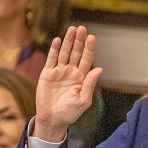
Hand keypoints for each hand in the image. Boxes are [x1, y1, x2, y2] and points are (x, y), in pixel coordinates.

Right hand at [34, 26, 103, 141]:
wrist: (52, 119)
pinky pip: (51, 59)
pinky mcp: (47, 73)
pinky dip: (54, 49)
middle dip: (79, 41)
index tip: (92, 38)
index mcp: (82, 78)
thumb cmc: (70, 112)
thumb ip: (90, 84)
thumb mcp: (83, 100)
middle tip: (82, 29)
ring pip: (65, 53)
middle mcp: (71, 72)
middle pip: (76, 53)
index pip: (87, 60)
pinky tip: (58, 40)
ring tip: (72, 29)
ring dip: (68, 41)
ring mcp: (59, 71)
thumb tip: (99, 69)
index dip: (89, 49)